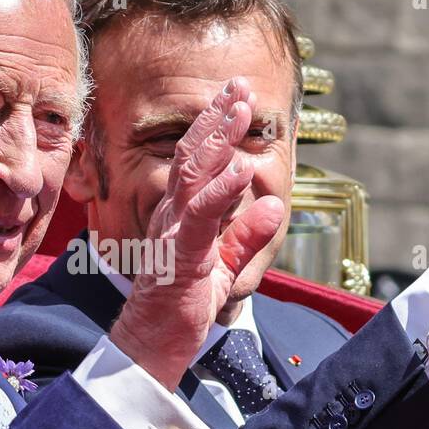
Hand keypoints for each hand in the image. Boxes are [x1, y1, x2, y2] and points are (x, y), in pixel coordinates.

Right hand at [110, 78, 285, 388]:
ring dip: (219, 140)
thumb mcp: (225, 265)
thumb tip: (273, 202)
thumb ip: (247, 234)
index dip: (215, 125)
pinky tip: (242, 169)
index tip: (235, 96)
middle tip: (238, 86)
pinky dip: (223, 191)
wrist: (154, 342)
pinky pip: (203, 216)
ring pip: (194, 175)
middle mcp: (172, 213)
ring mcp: (174, 231)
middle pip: (193, 154)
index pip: (197, 159)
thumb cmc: (182, 305)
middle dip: (217, 117)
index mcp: (180, 212)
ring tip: (240, 111)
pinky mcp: (182, 254)